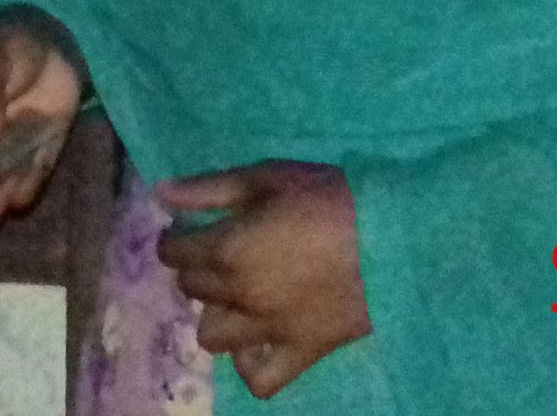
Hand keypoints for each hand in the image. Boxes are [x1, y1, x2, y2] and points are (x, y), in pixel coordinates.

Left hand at [155, 162, 370, 398]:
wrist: (395, 236)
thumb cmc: (330, 197)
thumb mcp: (268, 177)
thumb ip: (209, 189)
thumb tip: (161, 194)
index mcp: (227, 249)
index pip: (174, 252)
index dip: (175, 237)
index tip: (189, 228)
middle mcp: (239, 295)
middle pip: (192, 289)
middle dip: (197, 268)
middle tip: (220, 251)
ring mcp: (269, 329)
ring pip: (212, 337)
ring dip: (217, 313)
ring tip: (237, 294)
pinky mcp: (301, 351)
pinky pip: (260, 378)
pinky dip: (249, 364)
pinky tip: (256, 341)